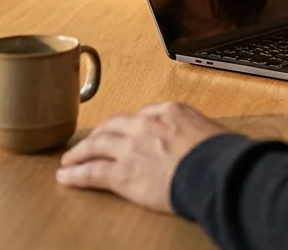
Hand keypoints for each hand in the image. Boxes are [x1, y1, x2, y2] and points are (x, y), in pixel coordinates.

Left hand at [56, 102, 227, 212]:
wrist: (214, 171)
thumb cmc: (221, 155)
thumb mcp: (211, 131)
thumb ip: (197, 133)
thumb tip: (204, 143)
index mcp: (168, 111)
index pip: (140, 116)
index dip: (128, 126)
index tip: (123, 132)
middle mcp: (145, 124)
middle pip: (113, 126)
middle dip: (99, 135)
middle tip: (89, 142)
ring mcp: (130, 148)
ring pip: (97, 145)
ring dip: (80, 152)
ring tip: (69, 159)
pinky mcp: (122, 173)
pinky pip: (92, 172)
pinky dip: (76, 174)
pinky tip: (66, 177)